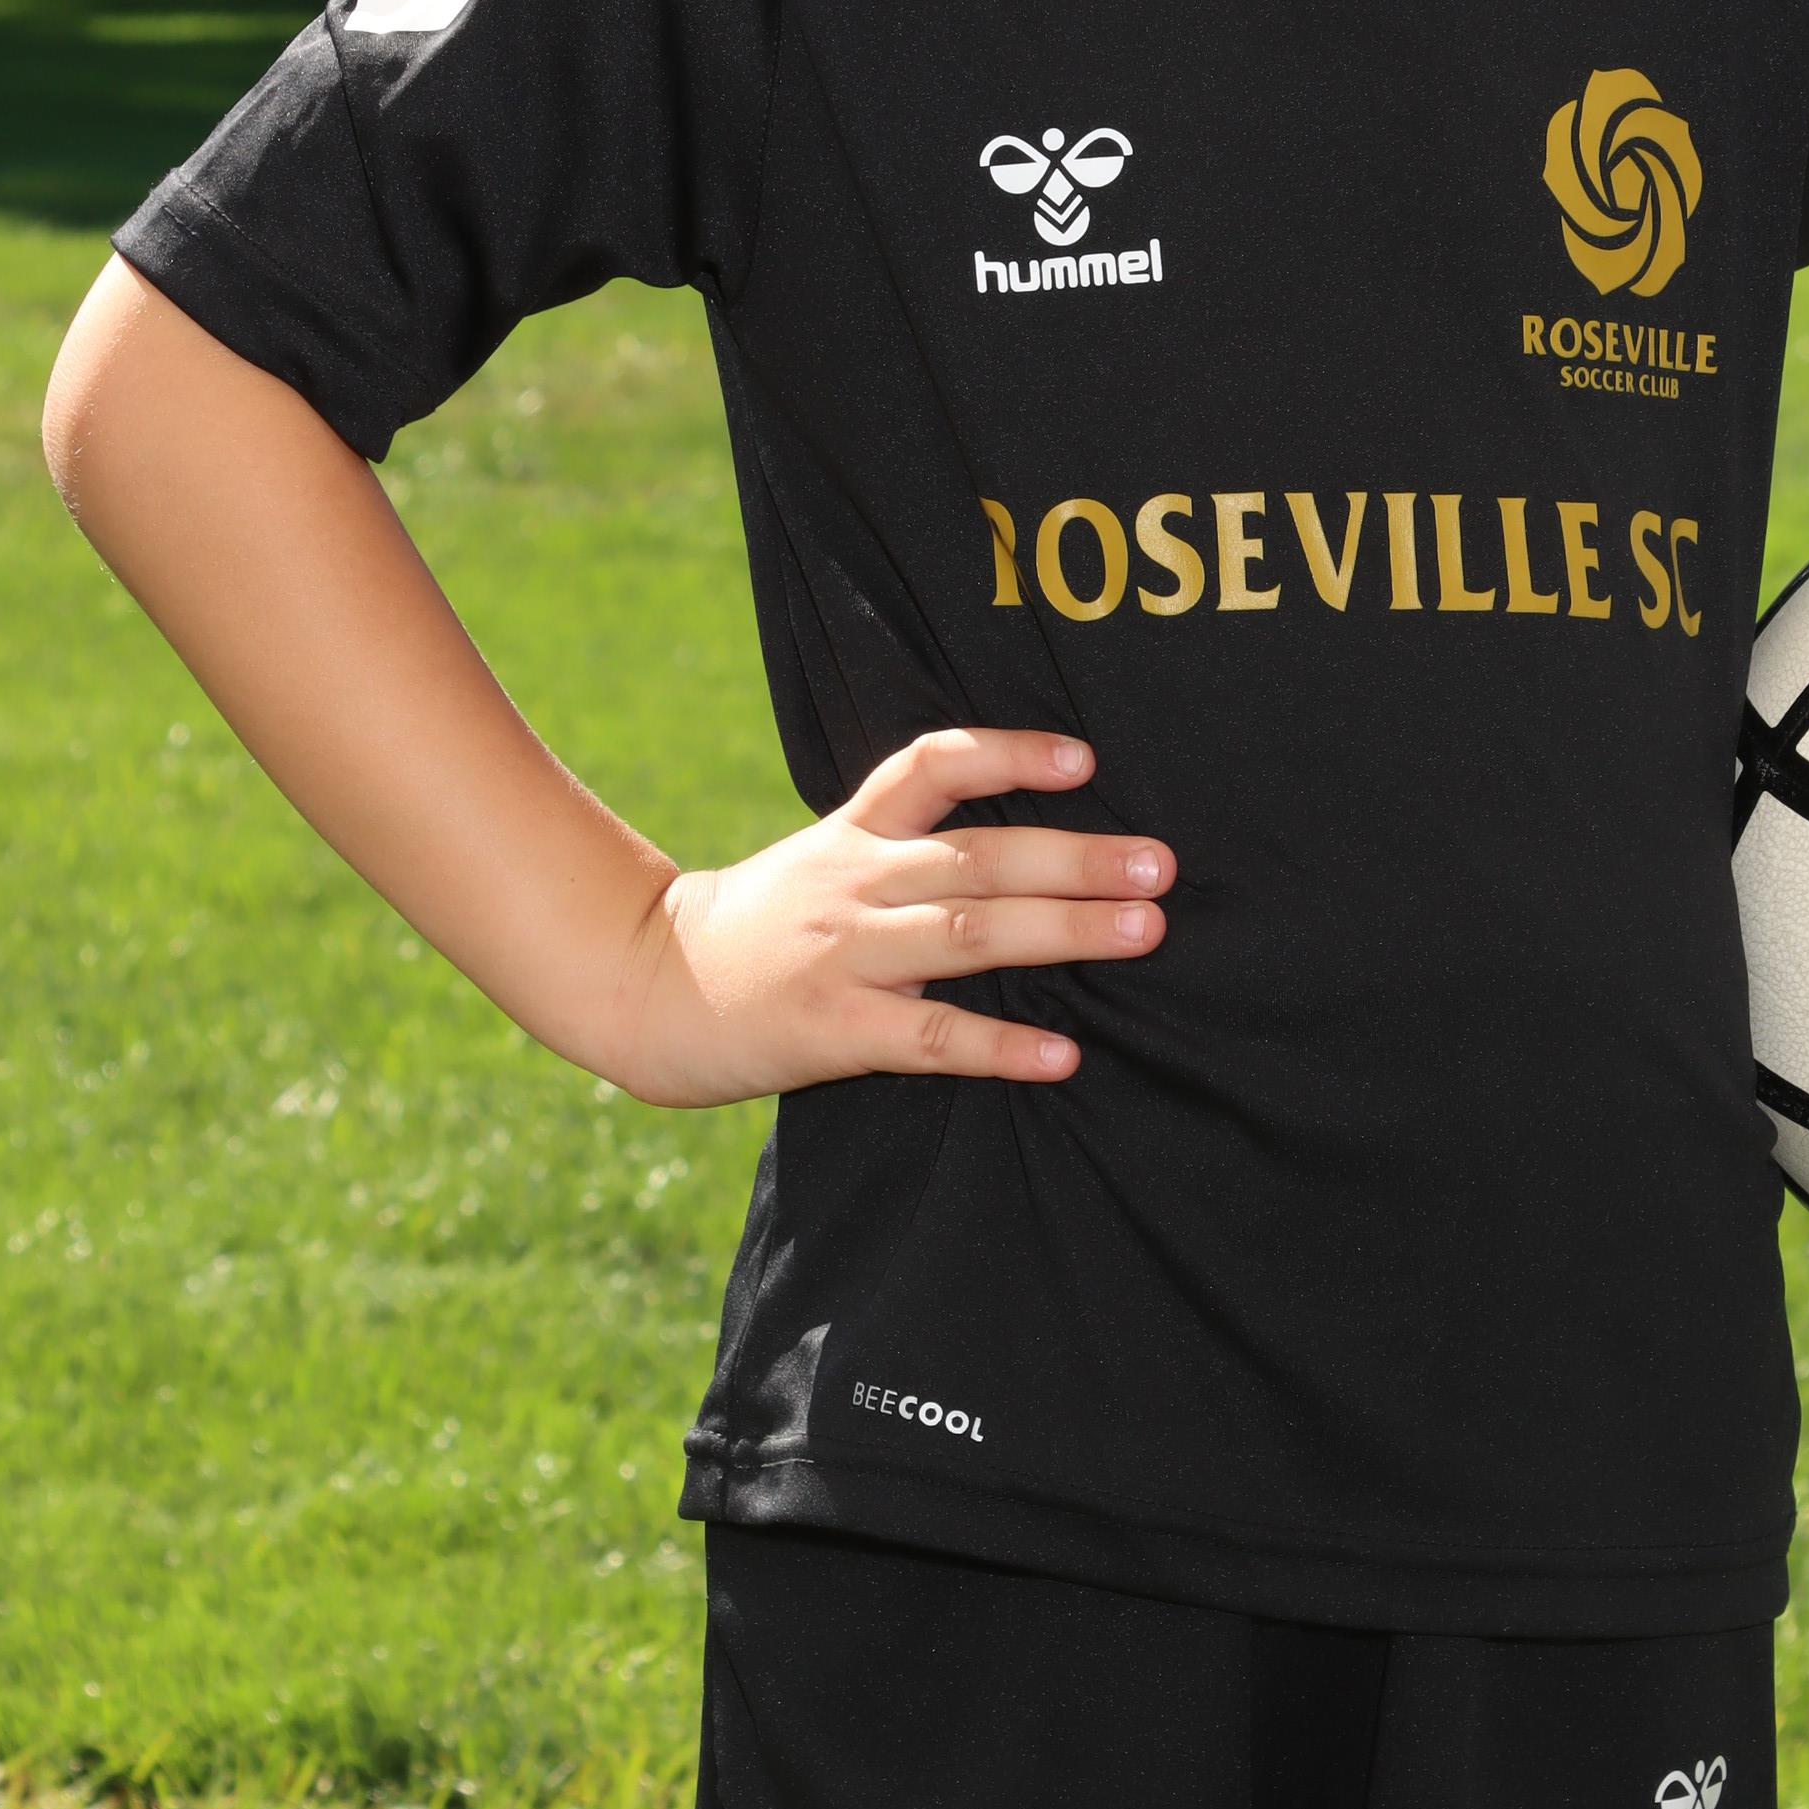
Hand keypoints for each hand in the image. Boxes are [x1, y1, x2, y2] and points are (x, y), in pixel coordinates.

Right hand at [610, 728, 1172, 1108]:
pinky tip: (1064, 1055)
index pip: (933, 766)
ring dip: (1065, 931)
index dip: (1009, 753)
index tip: (1086, 758)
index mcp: (854, 833)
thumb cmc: (758, 927)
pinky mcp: (834, 1028)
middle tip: (1162, 865)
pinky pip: (932, 1036)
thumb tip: (1027, 849)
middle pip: (979, 855)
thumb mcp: (821, 860)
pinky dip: (1002, 1045)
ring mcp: (845, 954)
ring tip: (1144, 931)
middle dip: (1078, 858)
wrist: (646, 988)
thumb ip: (904, 847)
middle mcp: (856, 882)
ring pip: (969, 933)